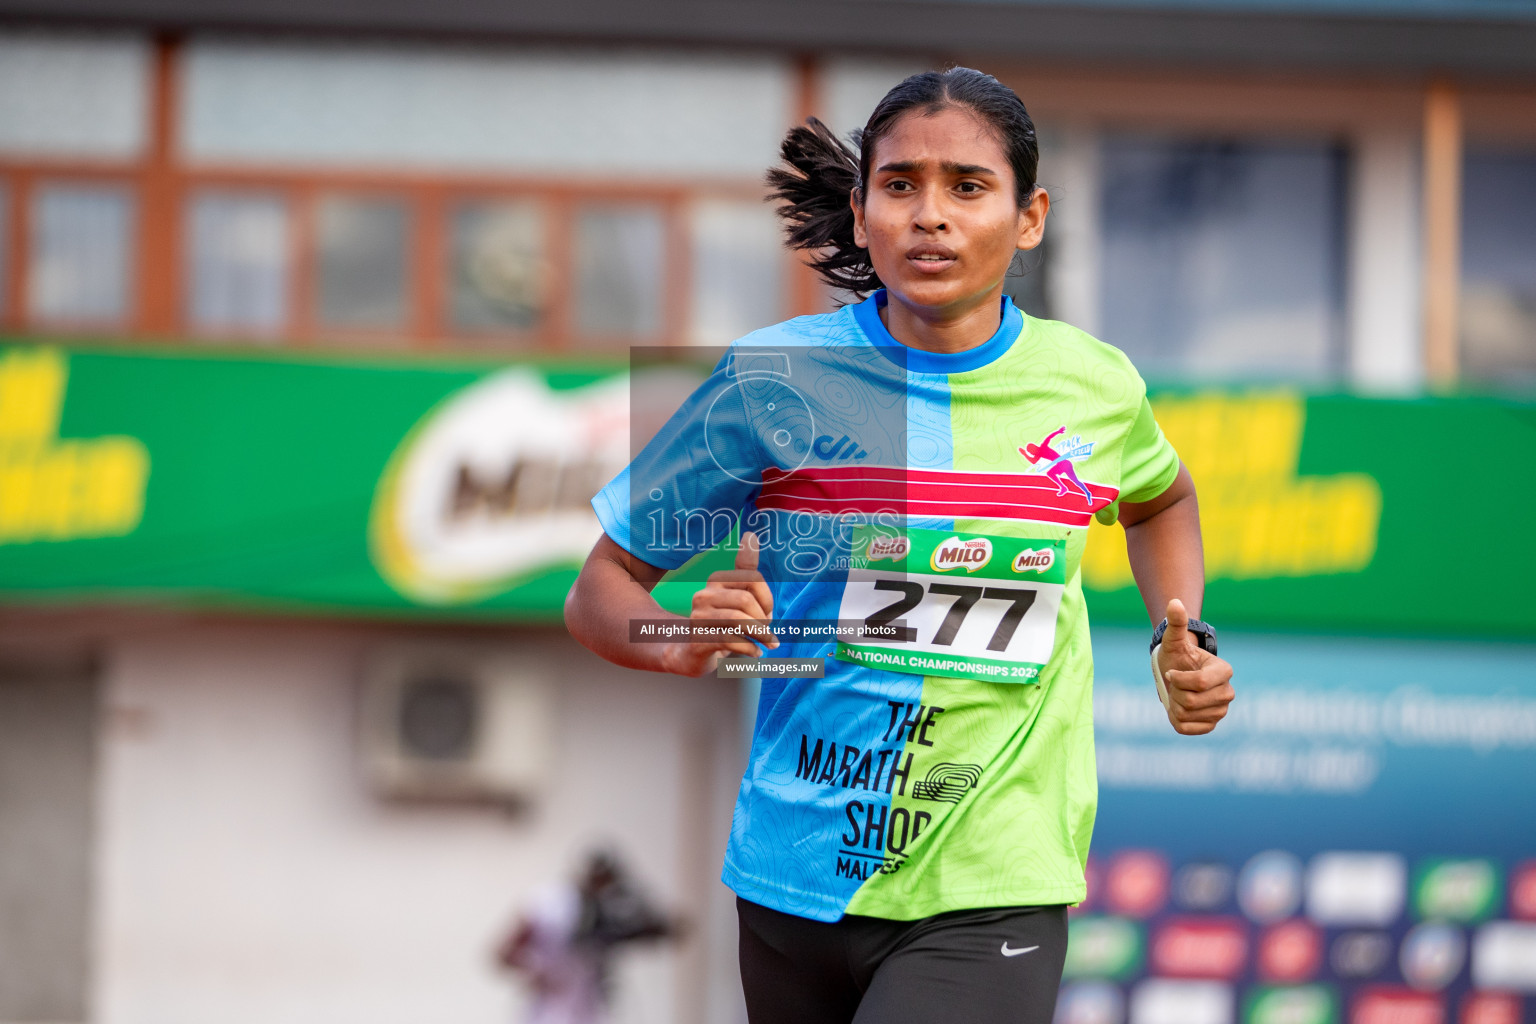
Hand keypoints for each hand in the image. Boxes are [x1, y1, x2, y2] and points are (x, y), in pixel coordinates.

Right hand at [661, 532, 778, 676]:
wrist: (690, 652)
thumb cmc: (721, 622)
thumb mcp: (735, 595)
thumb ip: (745, 568)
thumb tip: (751, 534)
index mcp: (716, 581)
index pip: (752, 578)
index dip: (767, 598)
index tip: (769, 612)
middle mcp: (704, 595)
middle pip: (746, 600)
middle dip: (763, 618)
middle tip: (768, 632)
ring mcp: (699, 618)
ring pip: (739, 620)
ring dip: (760, 635)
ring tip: (766, 643)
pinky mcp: (699, 639)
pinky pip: (732, 640)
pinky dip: (750, 649)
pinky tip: (755, 652)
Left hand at [1153, 598, 1233, 734]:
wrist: (1176, 674)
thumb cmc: (1177, 656)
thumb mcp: (1174, 639)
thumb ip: (1177, 622)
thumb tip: (1175, 602)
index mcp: (1224, 671)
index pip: (1199, 683)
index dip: (1178, 679)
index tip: (1171, 672)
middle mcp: (1227, 692)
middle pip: (1191, 702)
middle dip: (1175, 692)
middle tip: (1174, 684)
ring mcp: (1221, 710)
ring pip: (1187, 715)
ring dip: (1173, 705)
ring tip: (1177, 695)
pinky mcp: (1211, 725)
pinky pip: (1186, 729)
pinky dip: (1175, 720)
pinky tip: (1178, 709)